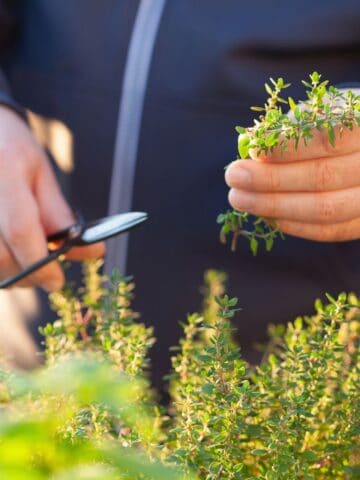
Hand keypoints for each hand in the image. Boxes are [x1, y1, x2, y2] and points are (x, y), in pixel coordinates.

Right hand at [0, 106, 104, 290]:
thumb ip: (62, 216)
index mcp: (6, 169)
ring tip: (27, 262)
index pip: (21, 229)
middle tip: (47, 274)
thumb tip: (95, 251)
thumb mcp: (42, 174)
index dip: (41, 263)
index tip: (57, 282)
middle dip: (27, 273)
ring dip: (10, 274)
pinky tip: (10, 256)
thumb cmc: (12, 148)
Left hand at [225, 124, 359, 241]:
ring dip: (275, 206)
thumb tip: (251, 148)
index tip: (252, 151)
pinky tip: (265, 215)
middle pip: (324, 178)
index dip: (287, 148)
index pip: (328, 139)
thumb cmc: (334, 125)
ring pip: (326, 210)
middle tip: (233, 176)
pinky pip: (329, 231)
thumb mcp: (318, 113)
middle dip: (272, 180)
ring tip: (239, 198)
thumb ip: (291, 128)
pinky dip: (293, 225)